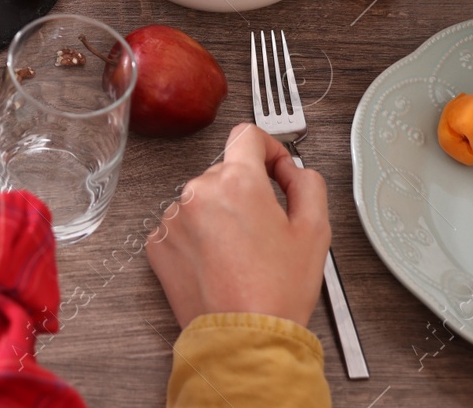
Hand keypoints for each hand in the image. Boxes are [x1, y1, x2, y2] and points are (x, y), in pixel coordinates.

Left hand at [147, 124, 328, 326]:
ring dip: (220, 215)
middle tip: (266, 228)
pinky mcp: (158, 243)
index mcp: (237, 181)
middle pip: (224, 172)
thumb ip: (307, 184)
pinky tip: (218, 263)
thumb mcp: (315, 231)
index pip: (247, 136)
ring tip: (241, 254)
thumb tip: (293, 169)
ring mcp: (173, 218)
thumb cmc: (277, 290)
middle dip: (246, 191)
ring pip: (202, 201)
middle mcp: (198, 192)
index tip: (274, 167)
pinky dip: (198, 237)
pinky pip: (182, 227)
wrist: (243, 336)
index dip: (268, 148)